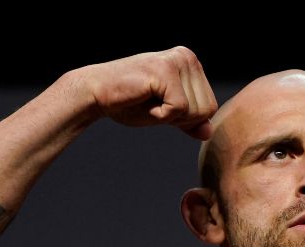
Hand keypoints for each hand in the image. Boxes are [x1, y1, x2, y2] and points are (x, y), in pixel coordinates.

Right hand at [78, 46, 217, 139]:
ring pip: (195, 111)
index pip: (210, 107)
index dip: (184, 119)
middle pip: (207, 110)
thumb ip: (189, 122)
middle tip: (151, 102)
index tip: (159, 104)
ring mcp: (177, 61)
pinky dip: (159, 115)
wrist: (95, 93)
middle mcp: (187, 57)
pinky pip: (179, 110)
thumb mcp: (166, 115)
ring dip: (167, 116)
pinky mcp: (166, 71)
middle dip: (178, 118)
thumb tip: (209, 132)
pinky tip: (143, 99)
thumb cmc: (129, 103)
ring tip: (146, 99)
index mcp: (190, 63)